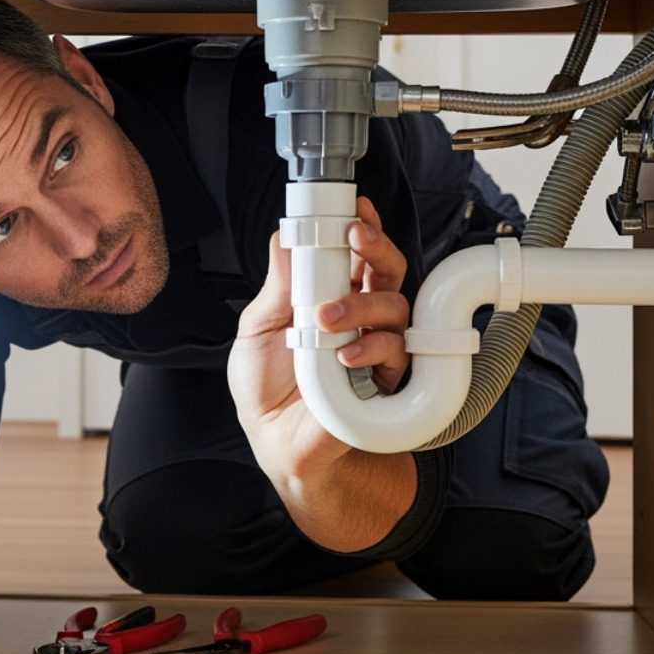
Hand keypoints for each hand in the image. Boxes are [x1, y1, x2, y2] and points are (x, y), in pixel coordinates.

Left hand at [226, 197, 416, 549]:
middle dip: (376, 247)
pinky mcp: (386, 376)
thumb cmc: (266, 389)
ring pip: (394, 303)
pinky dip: (370, 347)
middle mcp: (358, 315)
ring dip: (362, 303)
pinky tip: (344, 356)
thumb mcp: (258, 329)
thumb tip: (285, 238)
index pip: (352, 254)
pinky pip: (395, 349)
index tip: (352, 210)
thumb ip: (278, 286)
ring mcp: (376, 344)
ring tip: (327, 319)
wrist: (278, 443)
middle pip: (385, 268)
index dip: (359, 228)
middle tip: (356, 237)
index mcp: (328, 296)